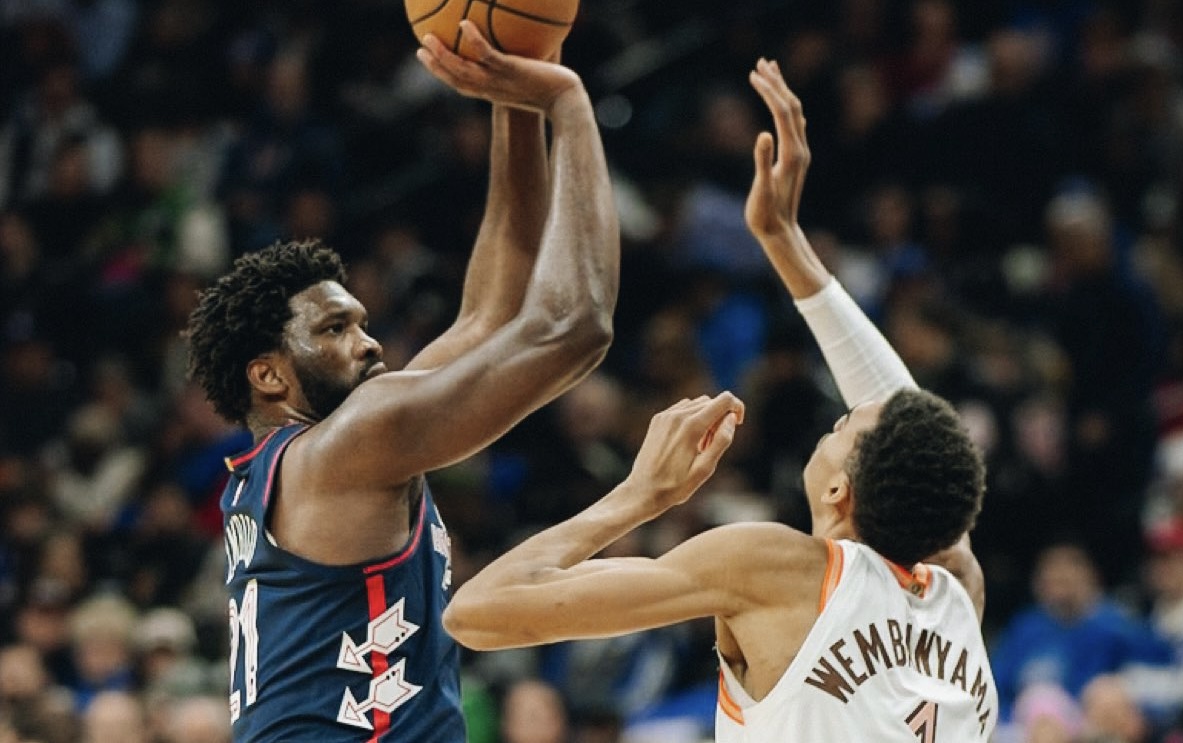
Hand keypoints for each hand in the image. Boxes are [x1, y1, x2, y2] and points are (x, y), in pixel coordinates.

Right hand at [416, 21, 582, 115]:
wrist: (568, 103)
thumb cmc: (557, 93)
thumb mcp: (536, 79)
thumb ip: (526, 63)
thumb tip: (529, 41)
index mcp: (494, 93)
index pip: (463, 86)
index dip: (444, 76)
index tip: (431, 62)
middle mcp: (492, 90)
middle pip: (455, 79)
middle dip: (435, 67)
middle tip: (419, 49)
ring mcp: (500, 80)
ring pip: (463, 69)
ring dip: (443, 55)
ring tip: (427, 38)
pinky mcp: (511, 70)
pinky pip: (488, 55)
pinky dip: (474, 41)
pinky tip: (463, 24)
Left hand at [626, 393, 744, 513]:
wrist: (642, 491)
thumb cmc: (675, 486)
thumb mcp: (705, 469)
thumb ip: (722, 441)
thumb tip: (732, 419)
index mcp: (692, 427)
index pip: (724, 400)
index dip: (737, 408)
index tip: (737, 424)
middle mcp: (678, 415)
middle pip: (711, 402)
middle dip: (720, 418)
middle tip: (713, 445)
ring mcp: (665, 416)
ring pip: (697, 404)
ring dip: (706, 418)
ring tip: (701, 446)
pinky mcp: (658, 419)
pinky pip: (683, 409)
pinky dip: (692, 418)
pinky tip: (688, 441)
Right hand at [744, 58, 809, 241]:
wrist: (781, 233)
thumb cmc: (766, 216)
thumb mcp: (761, 190)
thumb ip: (762, 161)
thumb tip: (763, 134)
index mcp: (791, 154)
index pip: (782, 112)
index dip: (768, 91)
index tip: (753, 74)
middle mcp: (800, 150)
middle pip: (792, 106)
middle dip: (777, 82)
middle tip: (761, 62)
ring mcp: (800, 153)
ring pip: (794, 113)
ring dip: (782, 90)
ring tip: (769, 72)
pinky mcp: (796, 159)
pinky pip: (793, 124)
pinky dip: (785, 106)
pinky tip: (781, 103)